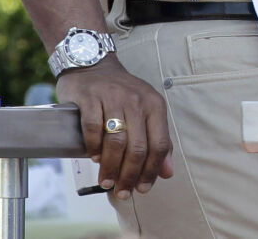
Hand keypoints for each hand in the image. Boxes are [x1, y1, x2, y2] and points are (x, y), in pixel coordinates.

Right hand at [57, 57, 172, 199]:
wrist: (93, 66)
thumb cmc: (121, 95)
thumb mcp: (146, 112)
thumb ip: (158, 140)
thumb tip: (167, 172)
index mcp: (155, 106)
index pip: (159, 144)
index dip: (152, 170)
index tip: (143, 188)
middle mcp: (137, 101)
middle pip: (137, 147)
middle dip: (130, 174)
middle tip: (122, 191)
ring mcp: (114, 98)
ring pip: (116, 141)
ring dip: (110, 166)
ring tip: (106, 182)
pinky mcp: (90, 98)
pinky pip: (93, 128)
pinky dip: (94, 147)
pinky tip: (94, 158)